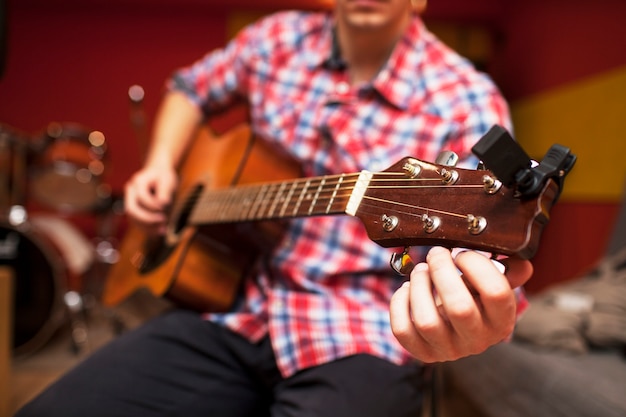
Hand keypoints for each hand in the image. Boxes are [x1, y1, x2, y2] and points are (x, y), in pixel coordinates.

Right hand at [123, 165, 177, 234]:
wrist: (158, 174)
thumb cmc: (164, 177)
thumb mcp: (168, 180)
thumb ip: (165, 192)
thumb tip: (163, 204)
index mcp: (138, 182)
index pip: (141, 197)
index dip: (153, 205)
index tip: (166, 207)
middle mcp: (130, 192)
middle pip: (131, 209)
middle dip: (147, 218)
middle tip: (164, 220)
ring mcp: (130, 201)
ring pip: (132, 219)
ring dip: (147, 227)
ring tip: (163, 229)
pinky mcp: (134, 210)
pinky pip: (137, 223)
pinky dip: (148, 229)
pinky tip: (160, 231)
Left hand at [389, 246, 532, 362]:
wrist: (456, 327)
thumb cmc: (475, 298)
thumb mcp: (494, 284)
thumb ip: (508, 271)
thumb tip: (520, 263)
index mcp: (502, 321)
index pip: (496, 292)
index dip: (477, 265)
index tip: (462, 253)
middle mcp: (477, 340)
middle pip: (459, 308)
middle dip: (442, 271)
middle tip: (436, 254)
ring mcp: (449, 350)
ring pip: (427, 321)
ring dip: (419, 285)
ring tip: (421, 270)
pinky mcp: (423, 352)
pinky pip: (403, 329)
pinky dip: (400, 302)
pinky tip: (408, 288)